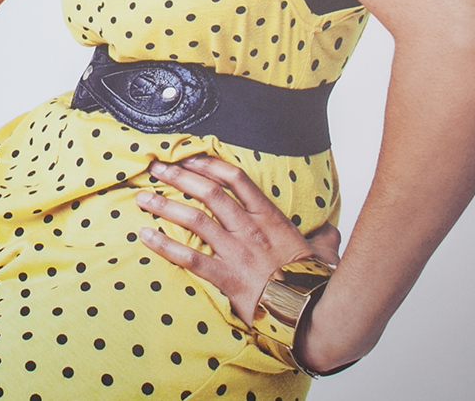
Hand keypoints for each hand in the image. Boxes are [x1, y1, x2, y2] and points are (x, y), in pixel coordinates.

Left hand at [136, 156, 338, 326]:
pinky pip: (190, 258)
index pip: (235, 178)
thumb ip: (324, 239)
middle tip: (156, 169)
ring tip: (143, 198)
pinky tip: (146, 237)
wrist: (313, 315)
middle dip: (178, 177)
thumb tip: (331, 232)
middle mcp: (249, 228)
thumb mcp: (324, 253)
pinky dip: (165, 246)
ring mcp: (237, 252)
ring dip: (166, 206)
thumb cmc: (316, 284)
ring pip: (195, 219)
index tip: (188, 158)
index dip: (209, 164)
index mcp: (270, 217)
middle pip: (208, 192)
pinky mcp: (227, 277)